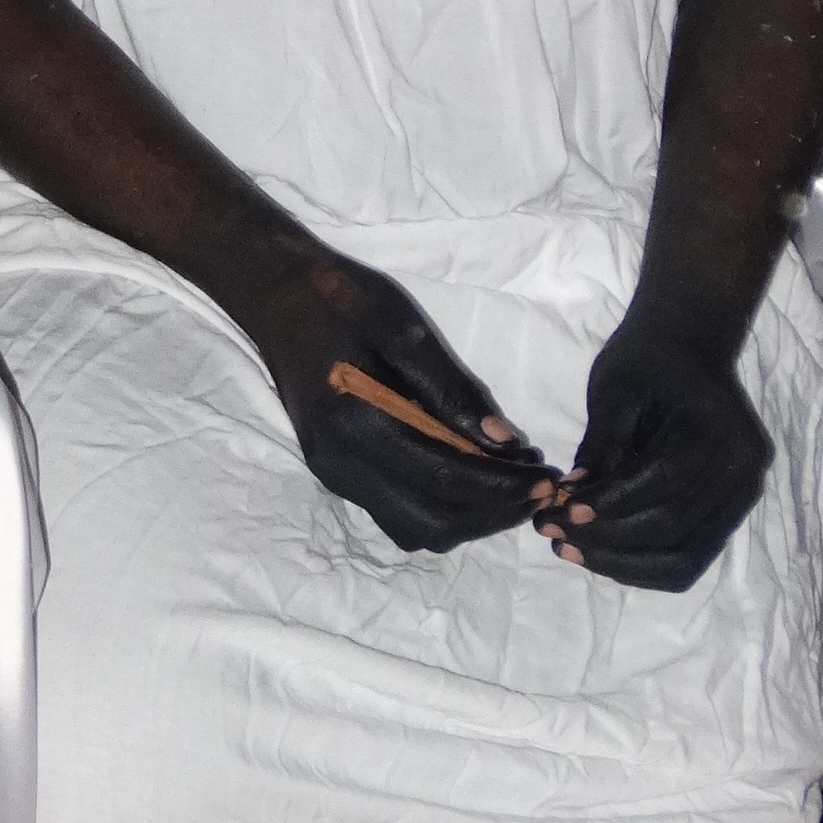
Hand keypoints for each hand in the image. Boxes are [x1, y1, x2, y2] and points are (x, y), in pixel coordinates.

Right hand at [236, 241, 545, 551]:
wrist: (274, 293)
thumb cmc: (340, 299)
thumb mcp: (403, 326)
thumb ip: (453, 389)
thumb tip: (507, 443)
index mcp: (356, 426)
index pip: (447, 482)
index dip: (505, 487)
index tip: (549, 473)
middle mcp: (341, 465)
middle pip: (434, 524)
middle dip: (494, 513)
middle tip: (538, 483)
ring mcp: (333, 474)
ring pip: (415, 529)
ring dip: (468, 519)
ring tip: (509, 485)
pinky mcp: (334, 471)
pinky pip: (396, 512)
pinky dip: (440, 508)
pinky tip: (468, 477)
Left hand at [537, 317, 769, 589]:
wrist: (689, 349)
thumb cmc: (647, 362)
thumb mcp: (614, 391)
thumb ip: (599, 446)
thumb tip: (570, 501)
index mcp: (716, 432)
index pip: (664, 483)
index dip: (611, 504)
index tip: (561, 511)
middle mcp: (742, 472)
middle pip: (676, 528)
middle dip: (607, 539)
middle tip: (551, 533)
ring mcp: (743, 497)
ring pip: (686, 557)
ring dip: (623, 563)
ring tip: (568, 549)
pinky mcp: (729, 513)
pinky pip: (690, 555)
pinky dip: (644, 564)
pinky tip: (600, 553)